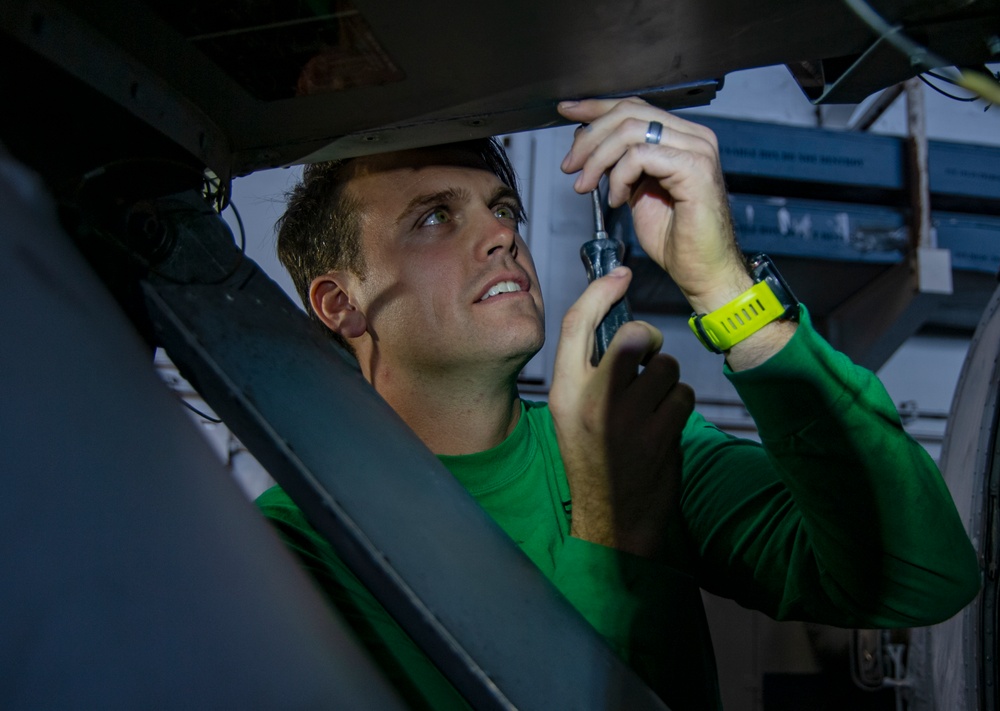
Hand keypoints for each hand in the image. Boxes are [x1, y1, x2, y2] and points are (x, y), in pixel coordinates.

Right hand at [548, 267, 693, 558]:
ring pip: (666, 367)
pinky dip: (679, 407)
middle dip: (649, 344)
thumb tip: (620, 331)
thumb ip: (587, 374)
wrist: (611, 520)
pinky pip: (682, 395)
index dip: (600, 290)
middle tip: (647, 363)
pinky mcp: (658, 434)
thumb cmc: (592, 461)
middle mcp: (591, 400)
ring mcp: (626, 418)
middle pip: (634, 337)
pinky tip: (663, 428)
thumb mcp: (571, 415)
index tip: (620, 273)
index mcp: (564, 391)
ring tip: (651, 409)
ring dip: (667, 383)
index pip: (576, 324)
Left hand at [558, 97, 750, 314]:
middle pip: (628, 113)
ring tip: (586, 187)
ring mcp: (697, 150)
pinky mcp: (694, 168)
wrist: (702, 270)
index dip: (596, 108)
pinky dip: (618, 177)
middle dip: (590, 138)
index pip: (634, 106)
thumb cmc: (675, 238)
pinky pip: (640, 156)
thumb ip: (619, 163)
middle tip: (570, 165)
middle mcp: (694, 137)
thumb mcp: (637, 190)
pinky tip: (616, 200)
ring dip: (598, 159)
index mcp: (682, 137)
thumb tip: (588, 141)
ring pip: (630, 131)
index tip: (566, 111)